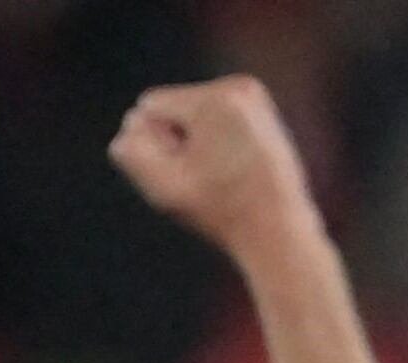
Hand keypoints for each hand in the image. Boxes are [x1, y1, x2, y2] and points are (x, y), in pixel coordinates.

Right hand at [110, 75, 322, 257]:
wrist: (279, 230)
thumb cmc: (222, 212)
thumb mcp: (165, 188)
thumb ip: (133, 154)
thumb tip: (129, 128)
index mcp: (215, 100)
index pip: (149, 104)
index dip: (153, 141)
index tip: (184, 172)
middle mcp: (238, 87)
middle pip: (173, 105)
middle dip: (176, 138)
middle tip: (207, 177)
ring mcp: (253, 95)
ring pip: (192, 111)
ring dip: (194, 140)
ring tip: (221, 174)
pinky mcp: (260, 107)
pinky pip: (214, 115)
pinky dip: (214, 138)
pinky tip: (233, 166)